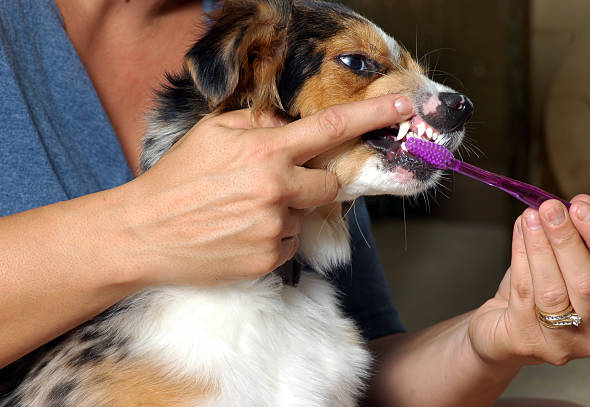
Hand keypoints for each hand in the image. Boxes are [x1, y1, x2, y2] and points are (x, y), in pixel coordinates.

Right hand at [115, 94, 412, 286]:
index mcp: (266, 152)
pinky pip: (289, 243)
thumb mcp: (212, 133)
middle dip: (314, 183)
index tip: (406, 108)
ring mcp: (275, 228)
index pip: (332, 128)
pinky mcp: (269, 259)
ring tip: (243, 213)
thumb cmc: (176, 179)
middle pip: (329, 185)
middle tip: (280, 184)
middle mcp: (277, 190)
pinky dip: (274, 237)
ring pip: (305, 216)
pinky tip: (241, 233)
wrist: (144, 233)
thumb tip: (285, 127)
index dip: (374, 117)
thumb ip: (256, 123)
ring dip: (286, 212)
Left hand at [469, 195, 589, 367]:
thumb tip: (582, 202)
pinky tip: (518, 234)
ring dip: (540, 247)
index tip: (582, 207)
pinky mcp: (525, 340)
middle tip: (551, 209)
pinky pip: (522, 293)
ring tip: (530, 217)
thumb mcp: (558, 265)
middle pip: (586, 284)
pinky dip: (520, 258)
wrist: (499, 331)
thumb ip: (576, 237)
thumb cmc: (533, 296)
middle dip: (568, 241)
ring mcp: (560, 341)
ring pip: (551, 290)